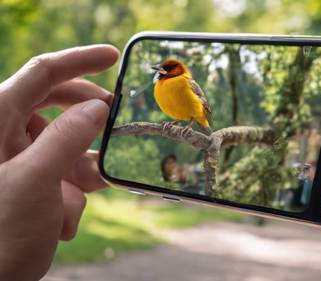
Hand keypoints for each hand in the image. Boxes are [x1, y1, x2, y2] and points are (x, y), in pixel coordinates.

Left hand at [0, 45, 118, 280]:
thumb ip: (66, 139)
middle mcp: (6, 134)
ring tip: (82, 197)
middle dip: (89, 116)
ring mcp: (20, 158)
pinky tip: (63, 222)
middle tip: (117, 118)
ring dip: (83, 170)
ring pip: (67, 143)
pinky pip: (65, 172)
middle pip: (56, 104)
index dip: (79, 60)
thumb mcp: (33, 182)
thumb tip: (98, 108)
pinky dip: (75, 193)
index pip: (41, 73)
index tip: (114, 55)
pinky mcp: (33, 182)